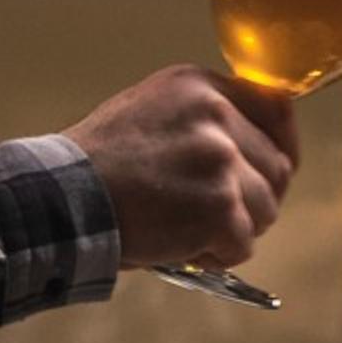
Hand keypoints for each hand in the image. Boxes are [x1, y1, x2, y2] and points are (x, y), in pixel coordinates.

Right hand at [62, 64, 298, 270]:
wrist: (63, 199)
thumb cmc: (99, 164)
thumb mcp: (152, 110)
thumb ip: (203, 119)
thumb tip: (249, 148)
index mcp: (200, 87)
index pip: (276, 111)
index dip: (278, 147)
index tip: (267, 171)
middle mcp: (216, 116)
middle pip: (278, 167)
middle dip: (254, 197)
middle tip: (216, 214)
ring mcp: (221, 161)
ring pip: (266, 209)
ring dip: (234, 229)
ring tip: (187, 229)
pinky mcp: (219, 207)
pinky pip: (242, 244)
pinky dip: (216, 255)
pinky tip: (180, 246)